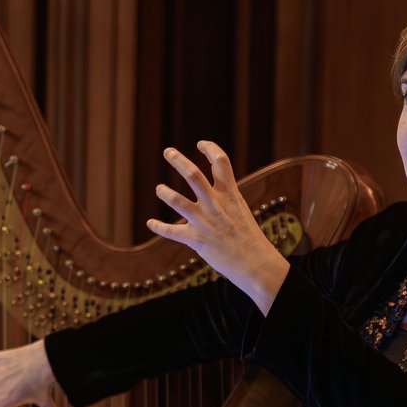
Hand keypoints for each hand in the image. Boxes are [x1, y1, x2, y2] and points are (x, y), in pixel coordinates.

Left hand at [146, 141, 288, 314]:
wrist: (255, 263)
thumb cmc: (249, 237)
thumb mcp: (240, 210)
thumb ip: (226, 196)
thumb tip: (216, 185)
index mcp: (230, 194)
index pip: (221, 162)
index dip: (210, 148)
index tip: (200, 143)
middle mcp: (216, 204)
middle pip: (193, 175)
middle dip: (178, 160)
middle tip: (168, 151)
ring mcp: (205, 222)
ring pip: (178, 201)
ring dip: (166, 193)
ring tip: (159, 188)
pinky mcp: (196, 240)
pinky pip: (172, 232)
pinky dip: (159, 227)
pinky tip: (150, 223)